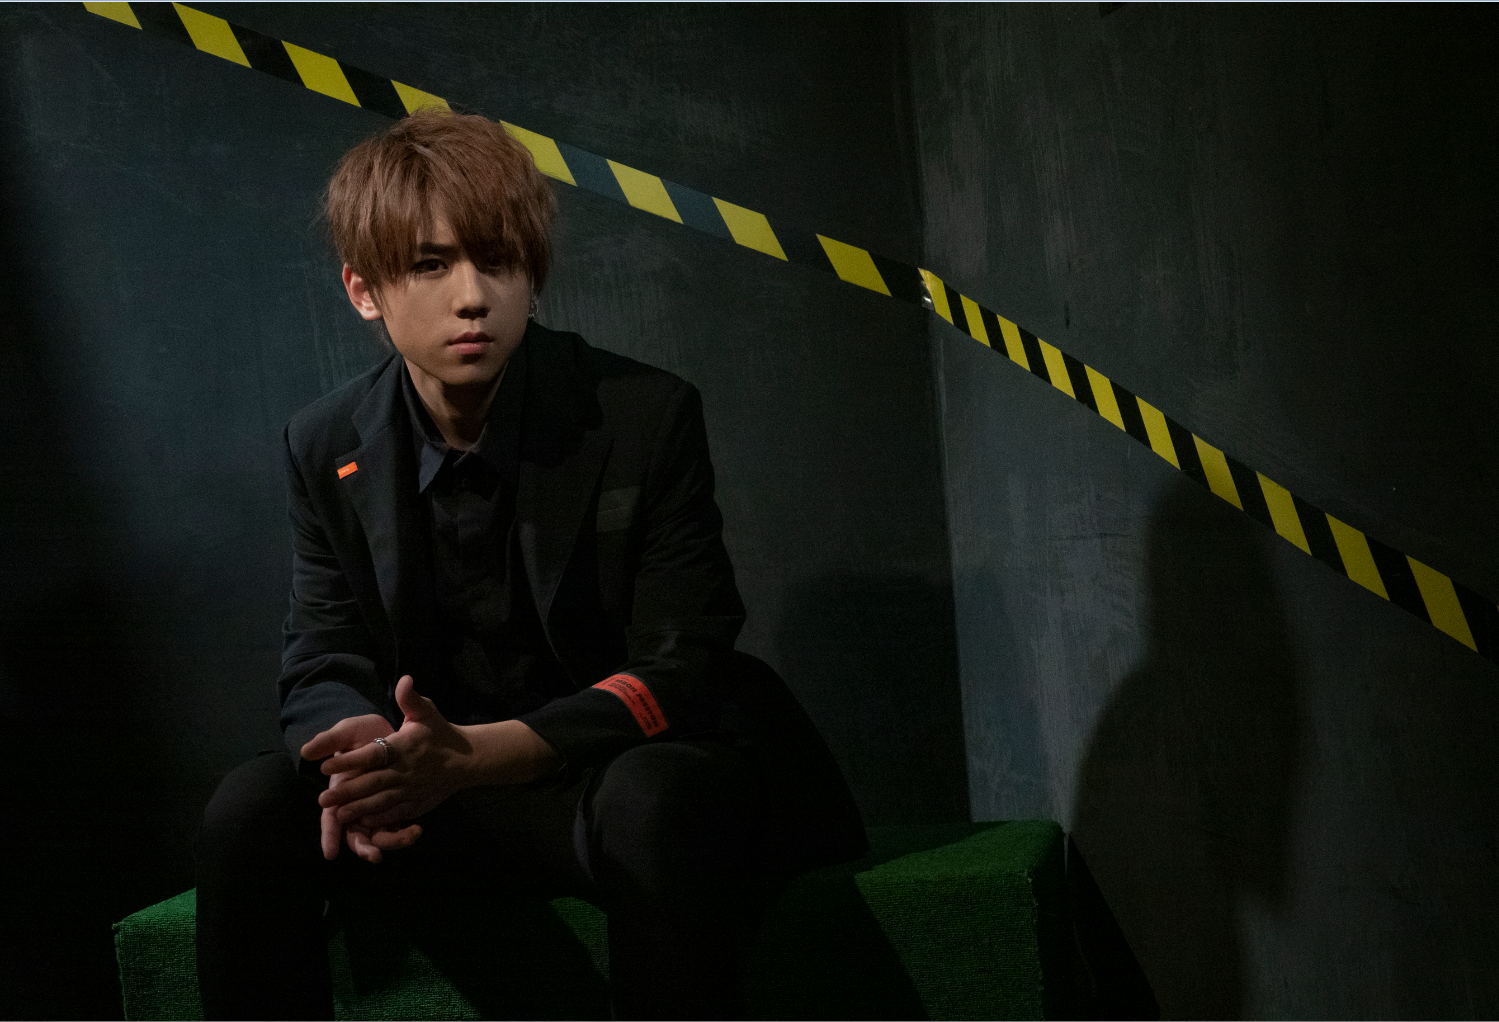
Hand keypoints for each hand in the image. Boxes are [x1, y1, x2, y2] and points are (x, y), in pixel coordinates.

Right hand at [300, 712, 419, 862]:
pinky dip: (404, 832)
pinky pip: (396, 825)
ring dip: (390, 842)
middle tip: (374, 855)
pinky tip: (416, 830)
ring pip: (378, 834)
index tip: (330, 853)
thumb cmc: (361, 732)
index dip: (330, 835)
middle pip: (356, 834)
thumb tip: (306, 751)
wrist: (390, 728)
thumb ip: (328, 741)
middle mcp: (356, 804)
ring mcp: (375, 807)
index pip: (331, 818)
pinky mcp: (394, 805)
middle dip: (364, 847)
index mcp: (341, 791)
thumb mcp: (346, 732)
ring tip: (408, 838)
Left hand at [317, 676, 474, 831]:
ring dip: (359, 809)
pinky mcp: (417, 803)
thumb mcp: (427, 712)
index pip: (373, 755)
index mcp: (404, 747)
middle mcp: (405, 770)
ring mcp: (411, 789)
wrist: (468, 759)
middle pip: (373, 783)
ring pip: (381, 801)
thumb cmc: (440, 733)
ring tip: (337, 815)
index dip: (350, 761)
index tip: (326, 766)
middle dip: (347, 792)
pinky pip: (395, 813)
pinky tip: (362, 822)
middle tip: (323, 799)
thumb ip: (410, 698)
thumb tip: (404, 679)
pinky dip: (379, 819)